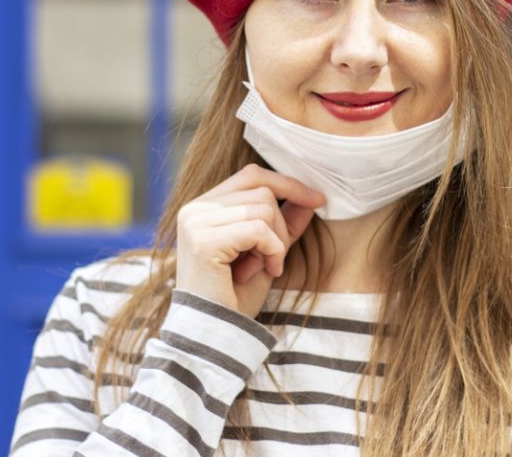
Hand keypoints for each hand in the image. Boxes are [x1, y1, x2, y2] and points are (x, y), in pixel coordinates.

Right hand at [175, 164, 324, 318]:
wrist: (214, 335)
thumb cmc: (236, 297)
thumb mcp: (268, 253)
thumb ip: (284, 223)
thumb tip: (311, 198)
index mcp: (203, 207)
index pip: (251, 175)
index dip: (287, 183)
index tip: (317, 199)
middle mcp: (194, 209)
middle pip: (262, 190)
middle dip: (281, 224)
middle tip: (273, 258)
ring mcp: (196, 223)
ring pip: (263, 208)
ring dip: (275, 242)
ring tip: (262, 267)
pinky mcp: (204, 242)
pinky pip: (259, 230)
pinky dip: (273, 251)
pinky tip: (265, 272)